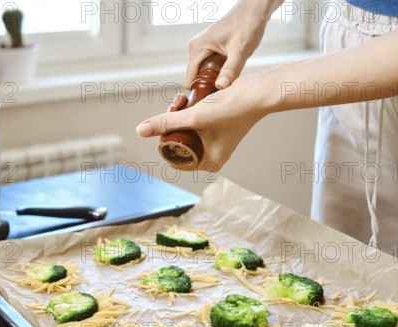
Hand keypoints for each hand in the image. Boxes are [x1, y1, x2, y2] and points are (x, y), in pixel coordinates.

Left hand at [136, 74, 269, 171]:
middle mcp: (212, 155)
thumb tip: (140, 130)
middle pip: (179, 143)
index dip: (164, 141)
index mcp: (209, 163)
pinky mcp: (216, 126)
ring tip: (181, 99)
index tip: (164, 123)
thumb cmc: (231, 108)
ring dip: (178, 114)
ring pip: (185, 130)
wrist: (256, 93)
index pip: (175, 159)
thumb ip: (167, 122)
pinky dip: (188, 111)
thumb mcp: (193, 116)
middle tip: (173, 107)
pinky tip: (186, 98)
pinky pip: (195, 122)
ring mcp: (215, 141)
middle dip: (171, 124)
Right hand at [184, 0, 281, 89]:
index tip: (210, 102)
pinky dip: (218, 74)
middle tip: (224, 95)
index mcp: (197, 48)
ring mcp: (202, 48)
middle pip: (195, 79)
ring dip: (214, 81)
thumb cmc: (247, 25)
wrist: (254, 10)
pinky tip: (231, 75)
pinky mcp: (210, 49)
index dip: (197, 93)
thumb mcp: (240, 50)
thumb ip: (231, 70)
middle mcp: (196, 48)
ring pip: (203, 74)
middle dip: (207, 88)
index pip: (188, 80)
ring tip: (229, 85)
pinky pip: (209, 68)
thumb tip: (220, 87)